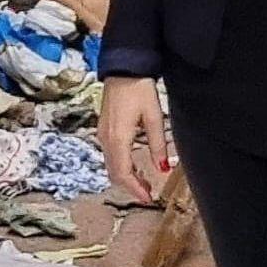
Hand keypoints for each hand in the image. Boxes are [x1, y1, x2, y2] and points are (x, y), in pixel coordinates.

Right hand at [99, 77, 171, 205]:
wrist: (124, 68)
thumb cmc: (139, 89)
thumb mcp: (155, 117)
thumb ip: (158, 145)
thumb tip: (163, 168)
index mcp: (118, 138)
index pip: (123, 173)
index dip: (135, 189)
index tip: (148, 198)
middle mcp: (106, 139)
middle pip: (115, 172)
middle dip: (131, 186)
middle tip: (148, 193)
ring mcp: (103, 133)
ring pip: (111, 165)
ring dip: (126, 176)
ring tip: (145, 182)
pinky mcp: (104, 129)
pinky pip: (110, 155)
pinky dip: (122, 165)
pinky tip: (135, 165)